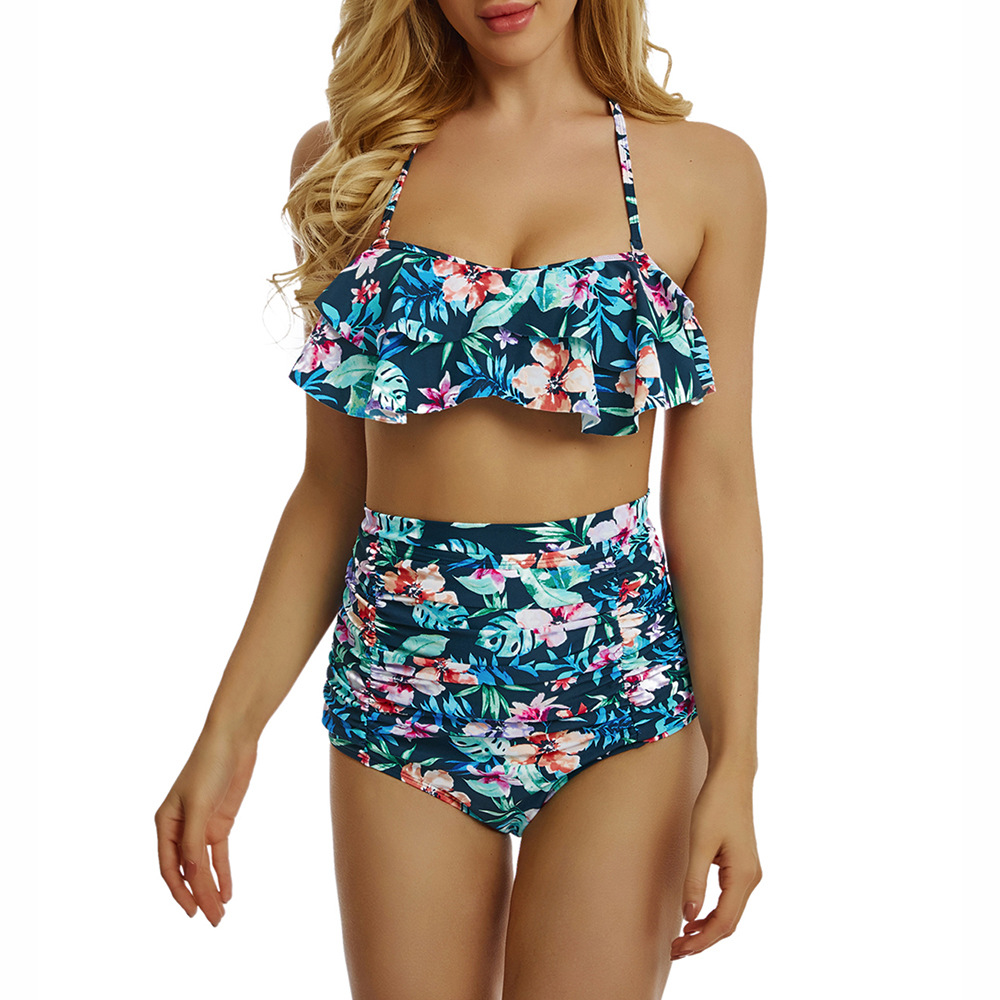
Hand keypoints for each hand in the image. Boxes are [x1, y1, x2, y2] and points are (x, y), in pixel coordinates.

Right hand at [154, 725, 258, 926]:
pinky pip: (218, 855)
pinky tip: (227, 893)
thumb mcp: (200, 805)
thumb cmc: (209, 766)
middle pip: (187, 871)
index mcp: (165, 824)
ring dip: (211, 889)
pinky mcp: (220, 822)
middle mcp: (180, 828)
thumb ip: (194, 840)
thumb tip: (191, 874)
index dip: (180, 891)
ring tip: (220, 914)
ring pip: (203, 866)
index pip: (169, 867)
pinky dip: (222, 873)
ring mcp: (201, 826)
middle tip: (213, 921)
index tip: (192, 911)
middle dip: (198, 896)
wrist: (233, 739)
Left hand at [671, 767, 761, 959]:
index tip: (679, 949)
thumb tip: (689, 916)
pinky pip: (730, 899)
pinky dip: (713, 913)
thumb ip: (695, 881)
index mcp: (744, 876)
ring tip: (683, 938)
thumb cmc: (715, 805)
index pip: (723, 922)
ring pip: (730, 913)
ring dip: (708, 929)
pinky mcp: (742, 866)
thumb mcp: (700, 843)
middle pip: (729, 923)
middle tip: (676, 950)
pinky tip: (696, 916)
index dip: (701, 941)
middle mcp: (752, 878)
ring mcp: (749, 873)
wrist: (732, 778)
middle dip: (703, 940)